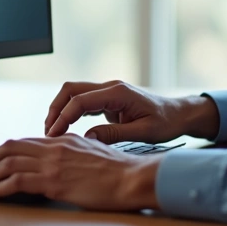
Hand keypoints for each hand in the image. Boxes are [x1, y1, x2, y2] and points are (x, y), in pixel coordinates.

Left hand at [0, 135, 160, 209]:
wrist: (132, 178)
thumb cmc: (118, 171)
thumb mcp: (92, 152)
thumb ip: (72, 151)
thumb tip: (60, 158)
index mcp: (63, 140)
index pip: (24, 142)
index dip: (2, 150)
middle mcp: (54, 148)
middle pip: (10, 148)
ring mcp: (53, 164)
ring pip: (8, 164)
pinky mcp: (53, 181)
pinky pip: (16, 182)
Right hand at [45, 80, 220, 143]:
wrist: (178, 114)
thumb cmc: (166, 122)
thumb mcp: (143, 133)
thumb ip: (115, 135)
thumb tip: (88, 138)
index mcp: (117, 93)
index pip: (80, 100)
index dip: (63, 117)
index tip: (54, 135)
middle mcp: (110, 87)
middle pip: (71, 89)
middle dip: (55, 109)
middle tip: (48, 132)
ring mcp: (108, 91)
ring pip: (74, 93)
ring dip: (60, 109)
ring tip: (53, 132)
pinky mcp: (108, 99)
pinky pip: (83, 101)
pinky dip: (71, 112)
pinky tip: (66, 129)